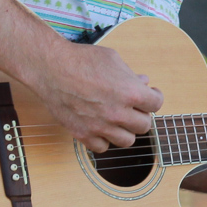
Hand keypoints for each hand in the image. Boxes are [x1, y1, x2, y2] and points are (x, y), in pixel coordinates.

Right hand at [28, 42, 162, 151]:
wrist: (50, 68)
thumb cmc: (81, 60)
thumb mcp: (113, 59)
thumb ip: (131, 75)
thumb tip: (144, 83)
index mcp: (131, 93)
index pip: (156, 104)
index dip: (154, 97)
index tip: (150, 95)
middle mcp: (118, 113)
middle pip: (144, 125)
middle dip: (141, 114)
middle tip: (133, 107)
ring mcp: (101, 127)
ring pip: (127, 141)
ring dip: (126, 130)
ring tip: (119, 119)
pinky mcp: (83, 134)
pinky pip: (103, 147)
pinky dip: (104, 139)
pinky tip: (101, 127)